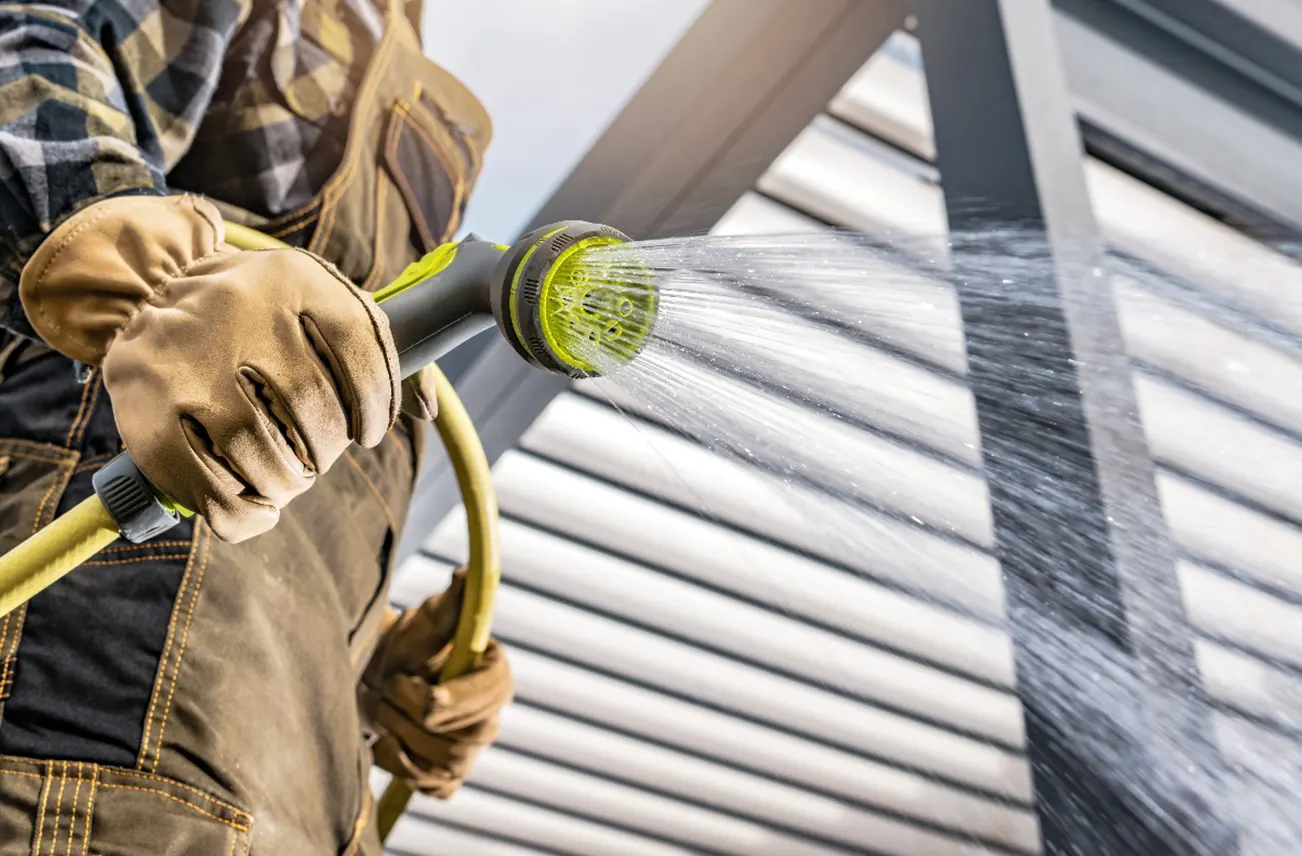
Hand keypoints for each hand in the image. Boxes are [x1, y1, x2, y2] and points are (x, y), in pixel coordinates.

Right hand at [19, 194, 432, 540]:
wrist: (147, 297)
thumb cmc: (262, 317)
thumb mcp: (319, 306)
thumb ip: (380, 353)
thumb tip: (429, 409)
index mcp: (291, 277)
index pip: (363, 350)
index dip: (378, 403)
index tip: (371, 428)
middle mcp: (235, 309)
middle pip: (314, 409)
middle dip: (328, 447)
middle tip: (320, 452)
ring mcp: (185, 362)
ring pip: (265, 454)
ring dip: (289, 482)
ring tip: (290, 476)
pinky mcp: (147, 413)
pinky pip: (211, 490)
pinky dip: (244, 514)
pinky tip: (258, 507)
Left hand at [359, 572, 512, 798]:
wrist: (374, 680)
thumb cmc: (405, 647)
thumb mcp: (424, 624)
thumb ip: (450, 604)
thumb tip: (466, 573)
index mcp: (496, 677)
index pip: (488, 697)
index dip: (450, 698)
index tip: (409, 686)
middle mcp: (491, 718)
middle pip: (463, 738)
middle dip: (411, 717)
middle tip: (385, 690)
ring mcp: (471, 752)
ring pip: (444, 764)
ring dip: (399, 738)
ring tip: (381, 711)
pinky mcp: (447, 779)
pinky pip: (431, 787)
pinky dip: (400, 768)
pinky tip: (385, 742)